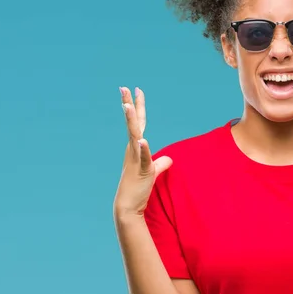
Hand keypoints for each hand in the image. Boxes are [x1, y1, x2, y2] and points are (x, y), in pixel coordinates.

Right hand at [114, 87, 172, 216]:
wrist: (128, 206)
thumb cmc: (138, 188)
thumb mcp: (152, 172)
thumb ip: (160, 163)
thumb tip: (169, 159)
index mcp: (135, 147)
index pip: (137, 123)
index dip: (137, 107)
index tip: (136, 90)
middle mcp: (132, 149)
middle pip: (132, 123)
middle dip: (129, 105)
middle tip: (124, 88)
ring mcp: (134, 159)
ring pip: (133, 135)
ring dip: (131, 120)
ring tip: (128, 105)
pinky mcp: (140, 170)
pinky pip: (142, 157)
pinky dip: (143, 149)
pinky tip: (142, 140)